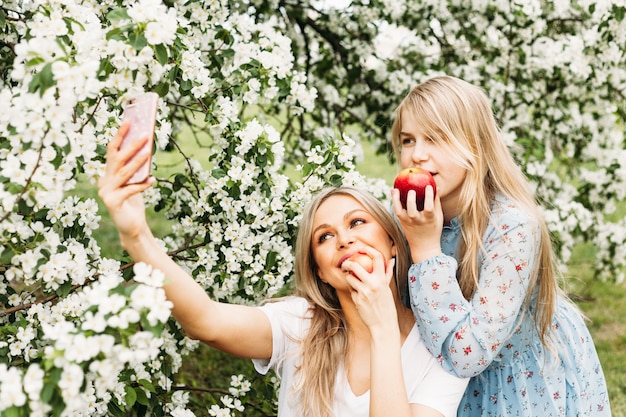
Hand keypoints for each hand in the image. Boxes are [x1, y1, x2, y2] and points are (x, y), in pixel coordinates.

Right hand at [98, 121, 154, 242]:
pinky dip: (142, 185)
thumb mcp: (135, 183)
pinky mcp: (112, 203)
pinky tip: (153, 180)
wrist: (131, 228)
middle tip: (144, 134)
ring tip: (149, 151)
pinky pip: (130, 190)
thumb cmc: (134, 203)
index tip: (129, 121)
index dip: (119, 136)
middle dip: (130, 146)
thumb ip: (136, 169)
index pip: (112, 151)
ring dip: (138, 162)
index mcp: (107, 174)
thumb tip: (145, 148)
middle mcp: (104, 181)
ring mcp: (106, 192)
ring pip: (124, 173)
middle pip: (117, 159)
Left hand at [343, 246, 397, 330]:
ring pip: (349, 278)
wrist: (383, 324)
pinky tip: (356, 292)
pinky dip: (352, 289)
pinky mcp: (357, 300)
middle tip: (346, 263)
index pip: (377, 257)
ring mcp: (364, 292)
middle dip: (348, 263)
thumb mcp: (388, 288)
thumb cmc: (386, 305)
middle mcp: (373, 284)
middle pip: (355, 266)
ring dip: (348, 277)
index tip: (361, 248)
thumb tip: (391, 260)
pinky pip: (351, 290)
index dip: (368, 249)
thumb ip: (387, 273)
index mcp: (382, 279)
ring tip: (351, 278)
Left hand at [391, 186, 442, 262]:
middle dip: (411, 200)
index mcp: (429, 220)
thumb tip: (437, 187)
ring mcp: (407, 223)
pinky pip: (396, 211)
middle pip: (412, 211)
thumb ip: (436, 202)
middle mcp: (417, 221)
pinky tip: (393, 192)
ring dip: (396, 200)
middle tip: (411, 190)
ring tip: (395, 189)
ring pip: (399, 211)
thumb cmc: (433, 229)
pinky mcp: (401, 223)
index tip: (429, 186)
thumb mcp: (438, 217)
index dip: (429, 196)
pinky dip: (394, 201)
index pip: (429, 207)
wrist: (424, 247)